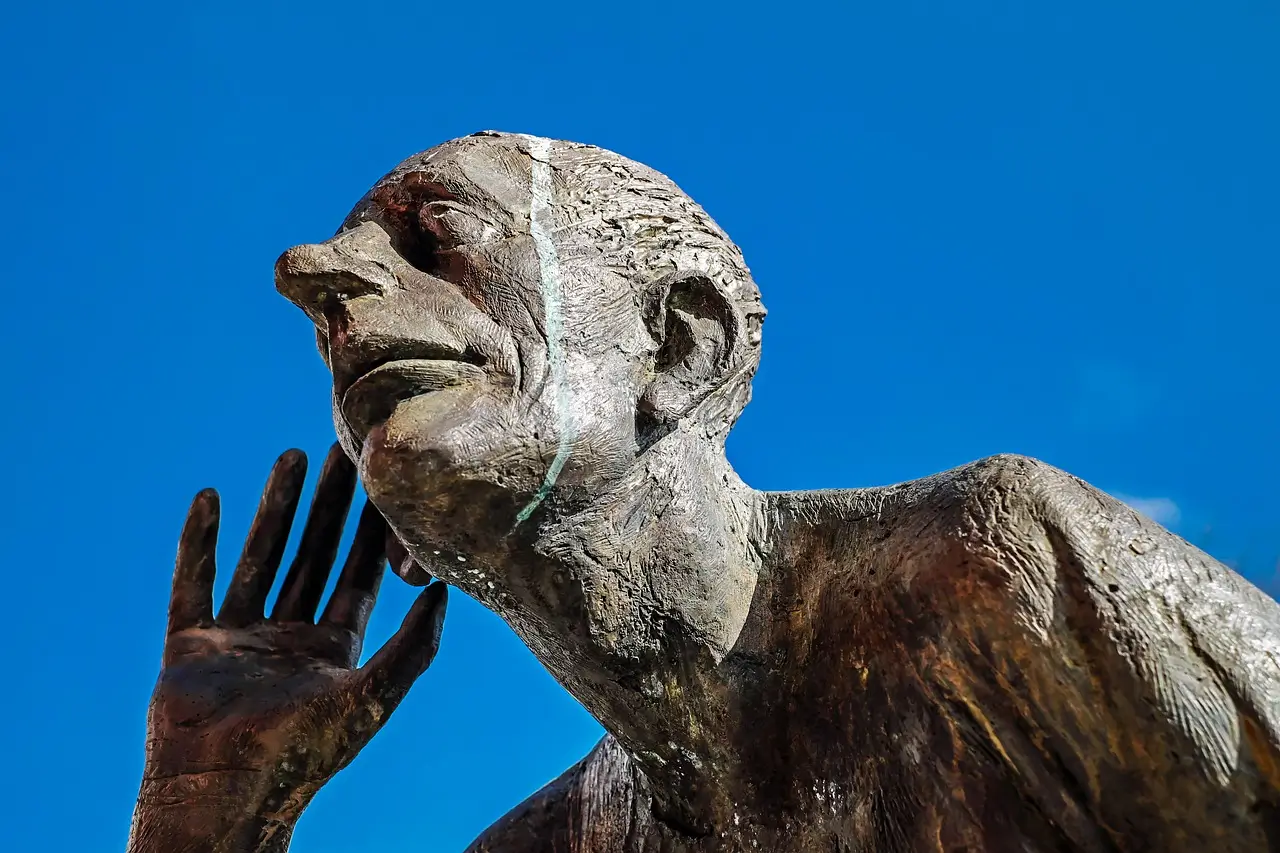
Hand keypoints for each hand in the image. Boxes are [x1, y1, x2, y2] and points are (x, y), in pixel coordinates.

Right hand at [130, 445, 446, 852]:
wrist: (224, 793)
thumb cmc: (304, 755)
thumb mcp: (371, 695)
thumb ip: (415, 645)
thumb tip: (447, 589)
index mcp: (334, 649)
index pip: (359, 574)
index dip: (374, 529)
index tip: (385, 482)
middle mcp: (289, 639)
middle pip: (314, 555)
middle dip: (330, 505)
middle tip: (343, 451)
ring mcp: (239, 640)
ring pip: (261, 558)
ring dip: (275, 510)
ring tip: (291, 457)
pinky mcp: (190, 646)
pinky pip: (193, 584)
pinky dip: (197, 543)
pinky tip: (207, 498)